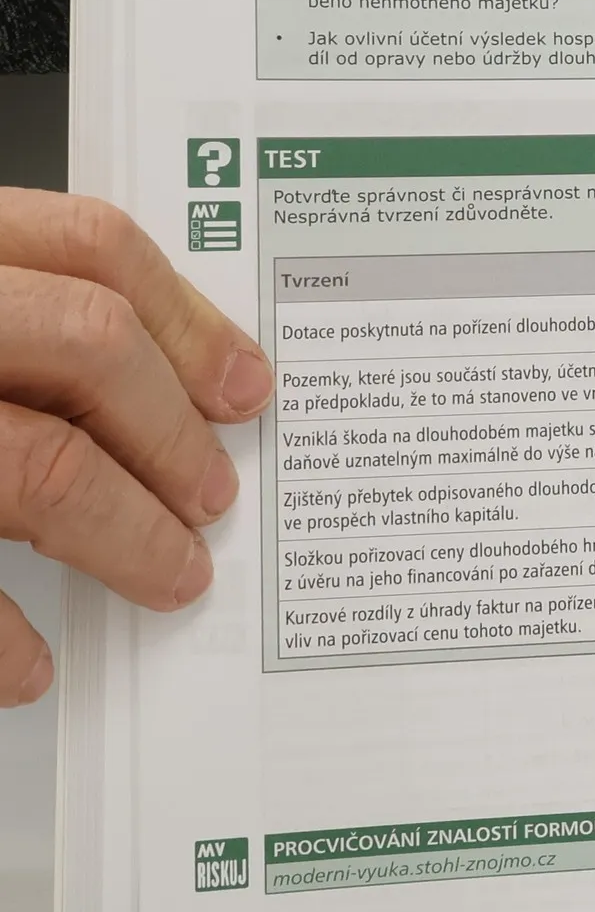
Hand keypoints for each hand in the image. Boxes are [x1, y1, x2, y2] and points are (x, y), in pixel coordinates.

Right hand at [0, 191, 272, 705]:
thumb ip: (28, 321)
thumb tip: (167, 383)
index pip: (90, 248)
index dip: (186, 319)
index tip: (249, 388)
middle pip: (87, 345)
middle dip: (173, 430)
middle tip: (216, 497)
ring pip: (36, 464)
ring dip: (125, 532)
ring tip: (170, 575)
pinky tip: (28, 662)